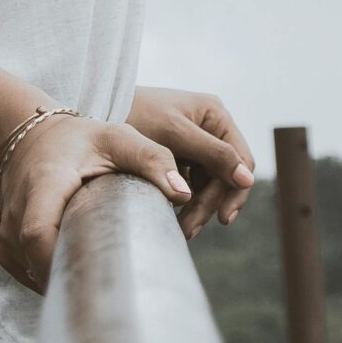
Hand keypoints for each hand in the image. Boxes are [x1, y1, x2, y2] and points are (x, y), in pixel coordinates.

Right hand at [0, 113, 189, 291]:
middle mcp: (17, 210)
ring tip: (102, 289)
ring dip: (63, 281)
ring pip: (30, 272)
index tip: (97, 275)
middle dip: (71, 280)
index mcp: (44, 183)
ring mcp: (6, 232)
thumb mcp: (117, 139)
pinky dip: (50, 278)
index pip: (37, 232)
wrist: (30, 139)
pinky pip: (26, 273)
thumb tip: (183, 192)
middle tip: (113, 295)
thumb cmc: (79, 141)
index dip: (58, 261)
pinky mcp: (8, 247)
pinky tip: (80, 279)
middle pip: (34, 260)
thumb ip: (151, 159)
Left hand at [126, 86, 256, 238]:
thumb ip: (213, 154)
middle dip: (209, 204)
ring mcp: (194, 143)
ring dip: (197, 207)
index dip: (236, 191)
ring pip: (208, 183)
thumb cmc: (135, 113)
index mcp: (215, 115)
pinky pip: (190, 184)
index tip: (222, 219)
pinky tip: (172, 217)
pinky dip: (183, 201)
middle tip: (189, 230)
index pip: (240, 160)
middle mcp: (209, 127)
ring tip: (180, 229)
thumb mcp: (175, 135)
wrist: (93, 112)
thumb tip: (248, 180)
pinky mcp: (177, 156)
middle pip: (224, 175)